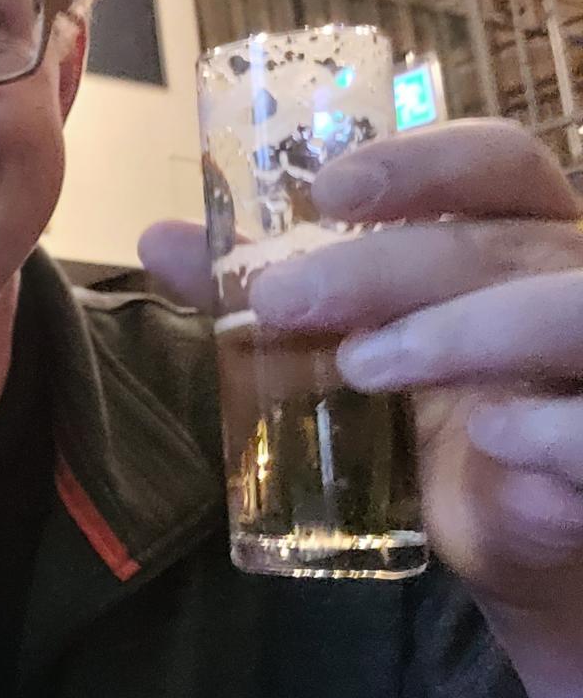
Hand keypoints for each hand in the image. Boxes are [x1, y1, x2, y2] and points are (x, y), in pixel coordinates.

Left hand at [141, 120, 582, 614]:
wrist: (534, 535)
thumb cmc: (451, 414)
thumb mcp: (362, 342)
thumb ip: (278, 288)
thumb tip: (158, 239)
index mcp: (526, 236)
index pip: (498, 163)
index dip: (421, 161)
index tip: (328, 187)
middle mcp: (581, 282)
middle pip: (500, 242)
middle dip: (382, 265)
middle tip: (279, 301)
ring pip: (570, 313)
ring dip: (462, 333)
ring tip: (361, 366)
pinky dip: (548, 427)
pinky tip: (488, 435)